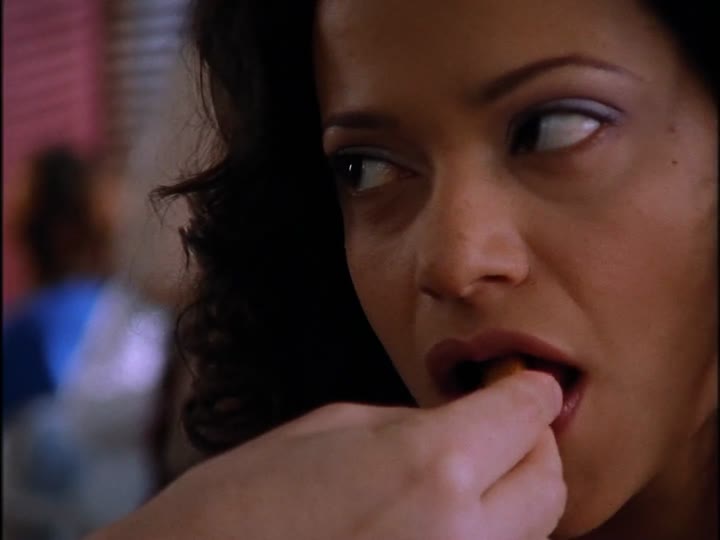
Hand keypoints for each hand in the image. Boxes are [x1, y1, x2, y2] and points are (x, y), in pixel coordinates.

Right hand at [87, 370, 564, 539]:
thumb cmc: (241, 497)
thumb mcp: (331, 428)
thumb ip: (414, 426)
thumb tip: (463, 428)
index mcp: (431, 465)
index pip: (527, 413)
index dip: (526, 388)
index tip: (519, 378)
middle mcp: (461, 534)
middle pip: (548, 482)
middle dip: (531, 444)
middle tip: (498, 424)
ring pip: (528, 530)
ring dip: (508, 494)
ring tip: (460, 472)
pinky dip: (477, 532)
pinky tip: (429, 516)